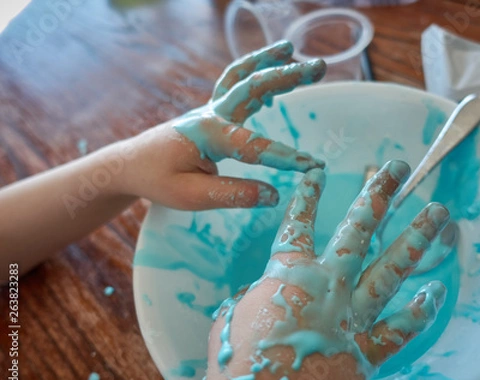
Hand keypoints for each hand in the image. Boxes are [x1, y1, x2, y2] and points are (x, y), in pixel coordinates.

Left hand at [113, 41, 325, 209]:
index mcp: (205, 133)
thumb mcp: (190, 196)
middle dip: (287, 75)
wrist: (129, 163)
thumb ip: (232, 195)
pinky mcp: (212, 112)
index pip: (251, 145)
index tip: (312, 168)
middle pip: (252, 86)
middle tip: (320, 66)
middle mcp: (210, 114)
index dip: (284, 158)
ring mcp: (210, 109)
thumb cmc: (156, 180)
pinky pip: (236, 85)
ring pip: (244, 77)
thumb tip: (273, 195)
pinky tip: (275, 80)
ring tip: (296, 51)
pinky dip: (256, 74)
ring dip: (271, 62)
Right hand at [203, 161, 449, 379]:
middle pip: (357, 230)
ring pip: (391, 269)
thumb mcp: (233, 318)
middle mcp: (327, 286)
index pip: (297, 224)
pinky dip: (419, 312)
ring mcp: (351, 317)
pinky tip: (436, 292)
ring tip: (438, 211)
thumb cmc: (237, 362)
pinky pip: (400, 329)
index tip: (316, 171)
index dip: (306, 197)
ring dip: (416, 238)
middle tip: (395, 167)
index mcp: (289, 275)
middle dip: (377, 195)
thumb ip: (252, 298)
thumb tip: (257, 295)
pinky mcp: (366, 352)